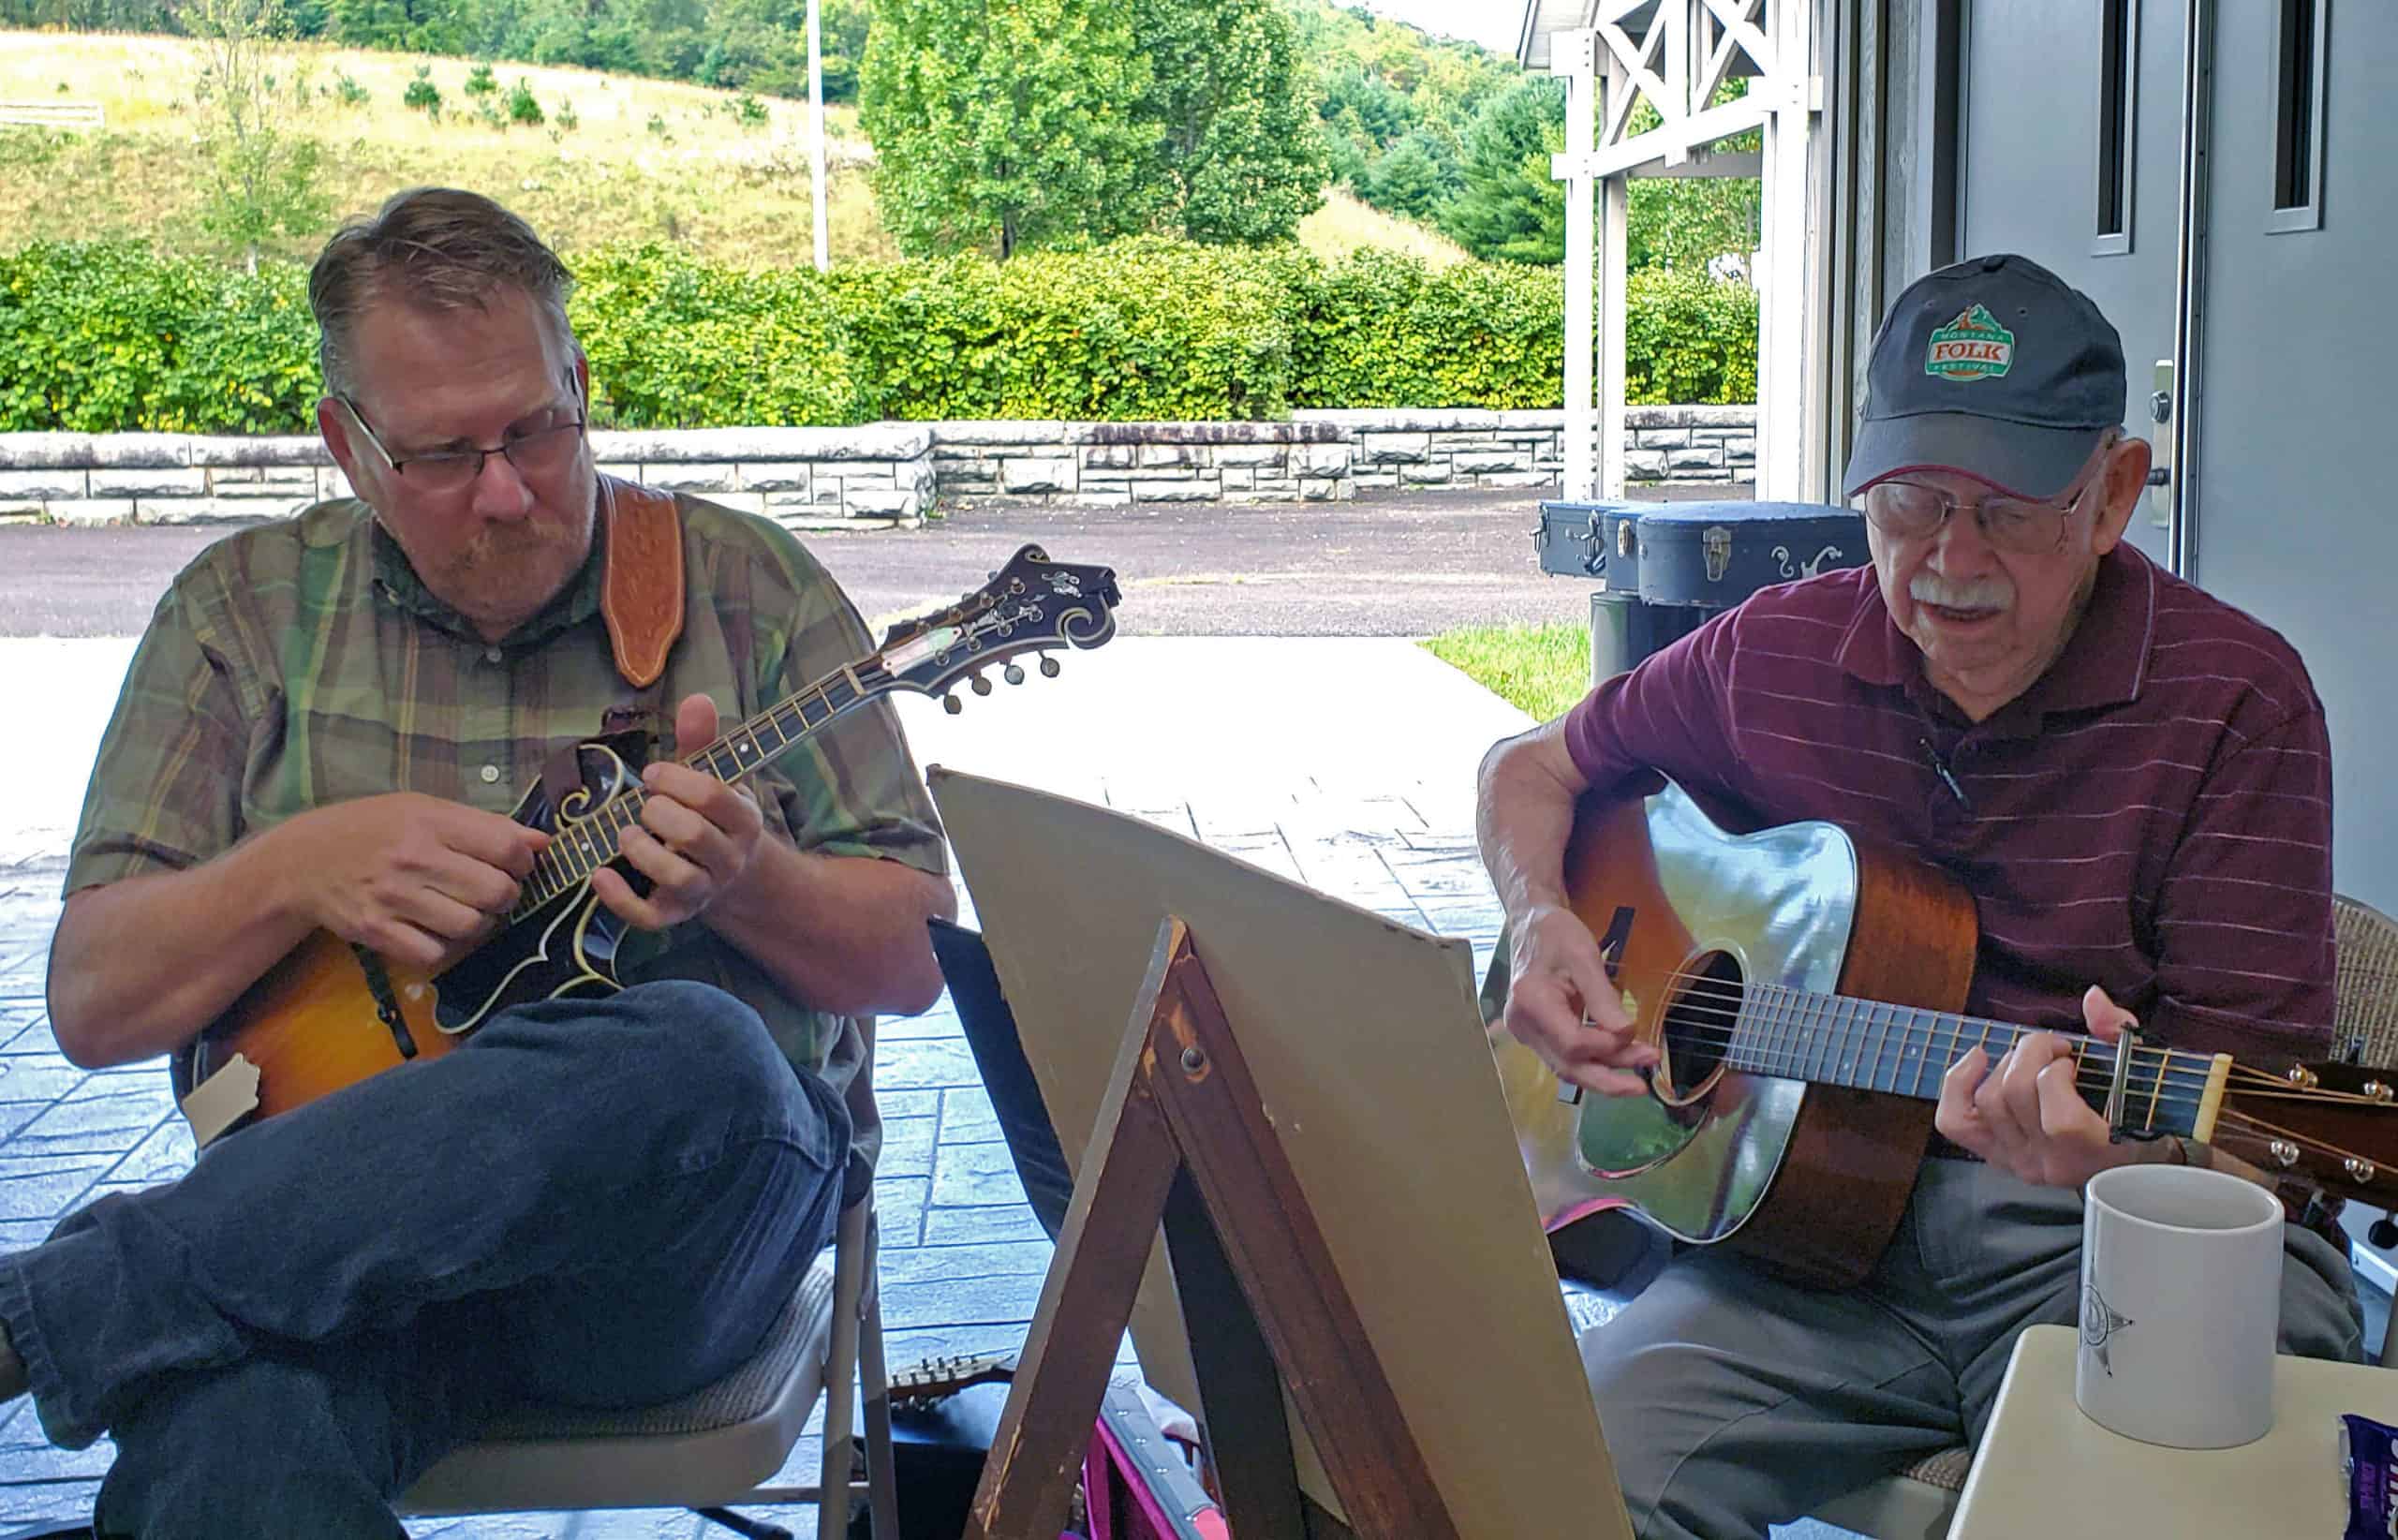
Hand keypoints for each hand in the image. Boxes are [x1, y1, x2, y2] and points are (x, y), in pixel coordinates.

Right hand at [279, 792, 547, 971]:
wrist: (304, 861)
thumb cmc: (374, 829)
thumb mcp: (426, 809)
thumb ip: (486, 825)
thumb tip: (543, 843)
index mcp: (430, 821)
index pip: (507, 848)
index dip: (525, 861)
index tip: (517, 865)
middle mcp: (413, 859)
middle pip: (496, 892)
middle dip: (506, 895)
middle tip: (492, 891)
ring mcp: (393, 898)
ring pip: (471, 926)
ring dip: (479, 923)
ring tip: (466, 910)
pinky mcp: (377, 932)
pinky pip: (435, 953)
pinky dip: (446, 947)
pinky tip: (438, 929)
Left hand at [591, 693, 765, 930]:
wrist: (732, 873)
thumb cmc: (713, 815)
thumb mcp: (714, 777)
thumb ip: (701, 741)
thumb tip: (697, 698)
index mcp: (743, 820)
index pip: (713, 797)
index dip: (676, 780)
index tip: (653, 774)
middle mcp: (728, 859)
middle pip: (693, 836)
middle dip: (657, 813)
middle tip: (644, 805)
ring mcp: (702, 891)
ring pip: (676, 877)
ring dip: (641, 850)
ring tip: (626, 833)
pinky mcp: (673, 915)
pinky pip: (647, 917)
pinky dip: (619, 898)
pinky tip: (599, 875)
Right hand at [1501, 903, 1658, 1096]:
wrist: (1532, 925)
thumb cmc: (1557, 933)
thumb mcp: (1584, 956)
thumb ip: (1602, 997)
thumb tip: (1626, 1034)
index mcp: (1530, 1001)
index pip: (1572, 1042)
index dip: (1606, 1046)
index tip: (1635, 1033)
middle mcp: (1523, 1024)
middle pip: (1567, 1066)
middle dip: (1608, 1079)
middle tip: (1643, 1085)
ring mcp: (1527, 1033)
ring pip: (1567, 1067)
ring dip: (1605, 1072)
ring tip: (1640, 1072)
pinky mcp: (1536, 1035)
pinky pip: (1566, 1057)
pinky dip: (1593, 1061)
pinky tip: (1619, 1060)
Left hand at [1935, 985, 2161, 1188]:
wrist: (2132, 1156)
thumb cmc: (2141, 1108)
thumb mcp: (2142, 1068)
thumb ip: (2120, 1030)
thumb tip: (2093, 999)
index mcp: (2096, 1151)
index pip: (2060, 1120)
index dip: (2055, 1074)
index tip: (2072, 1059)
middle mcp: (2052, 1164)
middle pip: (2014, 1094)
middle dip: (2030, 1051)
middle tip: (2053, 1047)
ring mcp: (2020, 1163)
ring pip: (1987, 1100)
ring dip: (2004, 1063)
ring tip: (2031, 1059)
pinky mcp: (1996, 1156)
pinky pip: (1955, 1120)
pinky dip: (1958, 1084)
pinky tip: (1978, 1060)